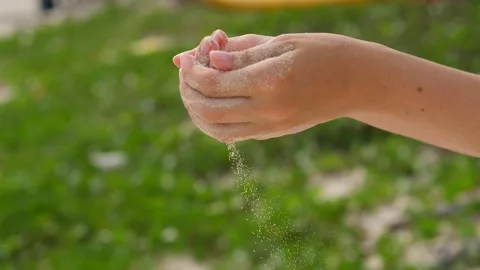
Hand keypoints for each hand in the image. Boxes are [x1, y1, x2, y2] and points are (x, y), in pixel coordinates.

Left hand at [177, 32, 361, 142]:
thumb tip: (207, 59)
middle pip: (209, 110)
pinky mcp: (273, 133)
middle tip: (186, 72)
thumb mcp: (282, 43)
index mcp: (271, 81)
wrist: (357, 82)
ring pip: (216, 129)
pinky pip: (232, 135)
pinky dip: (213, 122)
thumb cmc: (322, 53)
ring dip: (196, 111)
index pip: (214, 83)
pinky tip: (211, 103)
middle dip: (188, 90)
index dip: (192, 70)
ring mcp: (271, 126)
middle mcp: (269, 110)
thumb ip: (242, 53)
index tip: (186, 58)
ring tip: (193, 89)